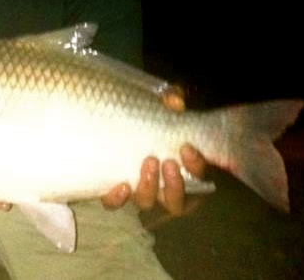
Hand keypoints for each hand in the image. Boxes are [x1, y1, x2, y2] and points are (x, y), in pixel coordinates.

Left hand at [101, 84, 206, 215]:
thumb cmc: (142, 117)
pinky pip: (114, 203)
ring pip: (147, 203)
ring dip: (149, 187)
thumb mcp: (158, 105)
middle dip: (175, 185)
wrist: (108, 121)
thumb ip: (170, 100)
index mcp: (177, 166)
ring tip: (147, 164)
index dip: (196, 165)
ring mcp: (135, 189)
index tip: (188, 148)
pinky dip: (117, 198)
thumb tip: (175, 101)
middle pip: (176, 201)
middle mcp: (159, 185)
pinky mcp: (112, 190)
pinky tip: (121, 186)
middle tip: (168, 162)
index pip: (196, 175)